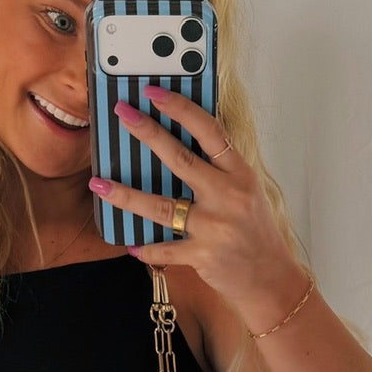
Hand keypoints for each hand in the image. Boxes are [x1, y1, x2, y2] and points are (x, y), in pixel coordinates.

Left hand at [94, 86, 306, 316]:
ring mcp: (214, 227)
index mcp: (240, 175)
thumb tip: (179, 146)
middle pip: (180, 159)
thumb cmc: (257, 234)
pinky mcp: (203, 255)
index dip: (181, 108)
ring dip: (126, 195)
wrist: (272, 279)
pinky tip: (130, 244)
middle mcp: (228, 196)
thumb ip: (220, 170)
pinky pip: (166, 249)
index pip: (209, 131)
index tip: (154, 92)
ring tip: (99, 184)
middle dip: (147, 132)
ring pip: (162, 206)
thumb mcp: (248, 193)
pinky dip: (147, 248)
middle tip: (121, 113)